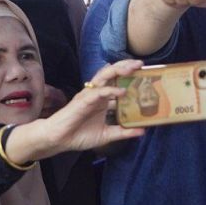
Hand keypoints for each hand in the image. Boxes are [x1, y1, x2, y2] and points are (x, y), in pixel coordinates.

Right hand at [5, 60, 145, 163]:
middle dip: (126, 66)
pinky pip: (98, 92)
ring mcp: (90, 95)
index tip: (146, 74)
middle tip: (141, 64)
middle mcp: (98, 94)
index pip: (118, 82)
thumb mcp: (107, 135)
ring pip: (105, 76)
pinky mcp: (83, 100)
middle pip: (112, 74)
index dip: (131, 78)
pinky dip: (110, 90)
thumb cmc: (79, 135)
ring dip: (119, 70)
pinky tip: (122, 91)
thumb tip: (142, 131)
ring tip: (133, 68)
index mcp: (104, 100)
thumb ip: (123, 132)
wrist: (59, 140)